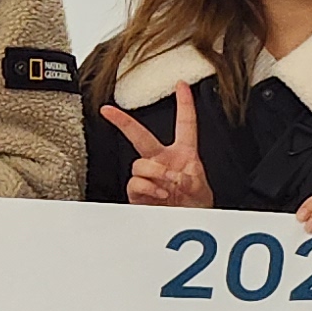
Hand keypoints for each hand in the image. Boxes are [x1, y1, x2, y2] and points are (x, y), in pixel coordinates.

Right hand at [103, 86, 211, 209]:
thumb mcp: (203, 189)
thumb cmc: (197, 205)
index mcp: (183, 153)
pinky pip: (136, 183)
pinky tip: (160, 196)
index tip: (181, 85)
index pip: (185, 124)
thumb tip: (175, 174)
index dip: (184, 103)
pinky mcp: (138, 192)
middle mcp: (162, 160)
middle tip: (108, 111)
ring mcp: (149, 175)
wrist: (189, 225)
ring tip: (169, 187)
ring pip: (140, 164)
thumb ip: (191, 179)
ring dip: (155, 174)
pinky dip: (149, 188)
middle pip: (140, 136)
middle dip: (124, 122)